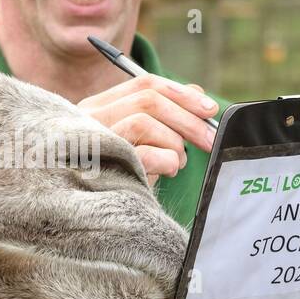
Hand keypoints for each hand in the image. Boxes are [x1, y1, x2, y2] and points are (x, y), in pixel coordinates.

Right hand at [77, 73, 218, 186]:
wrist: (90, 214)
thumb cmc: (116, 173)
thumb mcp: (140, 141)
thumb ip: (165, 114)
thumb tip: (199, 94)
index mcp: (97, 107)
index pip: (143, 85)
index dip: (181, 93)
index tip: (209, 109)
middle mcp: (89, 118)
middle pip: (148, 100)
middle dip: (188, 119)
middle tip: (210, 139)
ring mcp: (91, 142)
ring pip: (143, 122)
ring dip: (174, 142)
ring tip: (178, 162)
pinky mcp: (99, 168)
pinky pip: (144, 154)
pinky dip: (166, 160)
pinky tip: (169, 171)